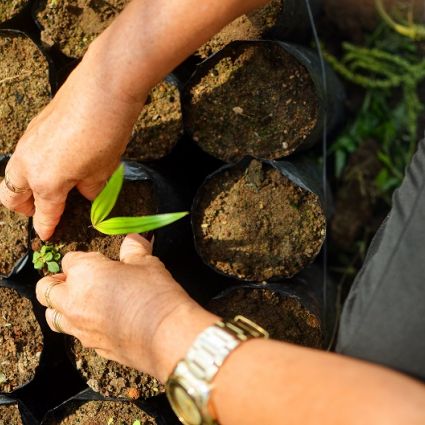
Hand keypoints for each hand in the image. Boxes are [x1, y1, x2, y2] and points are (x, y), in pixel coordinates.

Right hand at [0, 56, 143, 240]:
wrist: (103, 89)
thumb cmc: (106, 135)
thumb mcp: (103, 170)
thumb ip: (89, 188)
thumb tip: (84, 192)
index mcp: (45, 182)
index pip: (43, 213)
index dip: (45, 227)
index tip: (45, 235)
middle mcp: (27, 164)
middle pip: (11, 196)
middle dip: (24, 208)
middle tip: (44, 210)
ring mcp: (27, 143)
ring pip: (14, 174)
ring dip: (26, 186)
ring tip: (52, 188)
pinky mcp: (33, 127)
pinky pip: (25, 155)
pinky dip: (34, 166)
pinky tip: (58, 162)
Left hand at [35, 234, 217, 380]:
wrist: (165, 335)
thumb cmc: (154, 294)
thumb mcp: (146, 263)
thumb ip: (134, 249)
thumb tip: (133, 239)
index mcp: (84, 273)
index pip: (69, 260)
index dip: (84, 258)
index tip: (101, 261)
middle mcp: (73, 300)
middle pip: (46, 289)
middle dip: (58, 282)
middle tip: (79, 279)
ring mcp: (79, 328)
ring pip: (53, 317)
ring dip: (61, 307)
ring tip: (83, 302)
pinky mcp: (91, 347)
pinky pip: (75, 335)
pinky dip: (81, 326)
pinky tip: (103, 321)